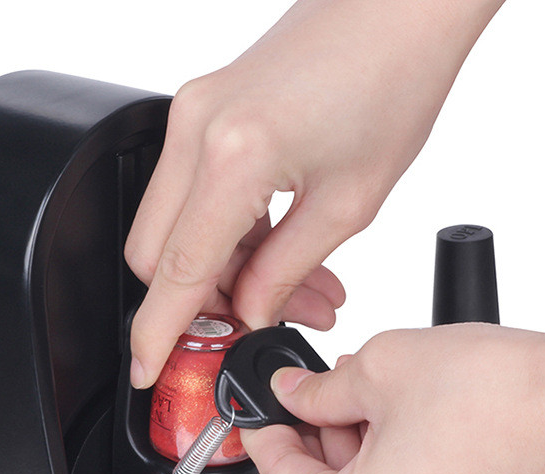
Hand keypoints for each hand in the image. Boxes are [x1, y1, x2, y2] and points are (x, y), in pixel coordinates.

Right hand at [124, 0, 504, 388]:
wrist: (399, 4)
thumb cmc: (393, 80)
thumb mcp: (346, 204)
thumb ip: (284, 271)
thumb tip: (248, 312)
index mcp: (233, 156)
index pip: (176, 271)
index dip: (157, 332)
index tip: (146, 367)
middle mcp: (196, 131)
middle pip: (156, 254)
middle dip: (199, 302)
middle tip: (256, 319)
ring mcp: (192, 116)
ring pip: (174, 227)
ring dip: (222, 270)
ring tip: (295, 287)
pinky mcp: (202, 111)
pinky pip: (191, 194)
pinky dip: (225, 233)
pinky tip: (276, 248)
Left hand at [240, 324, 544, 473]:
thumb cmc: (496, 399)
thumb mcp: (377, 372)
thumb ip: (316, 391)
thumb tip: (292, 392)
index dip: (264, 435)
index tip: (259, 412)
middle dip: (306, 445)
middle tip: (311, 398)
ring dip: (342, 455)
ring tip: (357, 400)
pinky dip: (375, 472)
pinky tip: (386, 424)